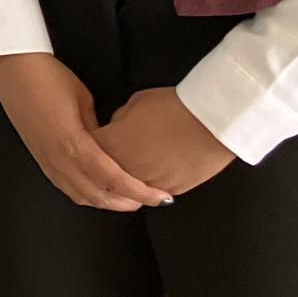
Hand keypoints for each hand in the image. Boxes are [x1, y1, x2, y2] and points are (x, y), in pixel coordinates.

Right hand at [0, 52, 174, 211]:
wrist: (12, 67)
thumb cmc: (45, 76)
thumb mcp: (83, 99)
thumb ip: (97, 129)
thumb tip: (108, 146)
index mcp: (73, 144)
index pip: (114, 180)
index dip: (141, 192)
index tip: (161, 197)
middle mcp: (58, 159)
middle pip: (98, 196)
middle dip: (127, 202)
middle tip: (149, 200)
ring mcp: (45, 160)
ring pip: (80, 195)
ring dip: (106, 201)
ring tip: (127, 198)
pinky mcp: (38, 156)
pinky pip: (64, 186)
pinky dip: (85, 193)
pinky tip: (95, 187)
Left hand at [95, 87, 235, 196]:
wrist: (210, 123)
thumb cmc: (175, 108)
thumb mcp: (135, 103)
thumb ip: (119, 119)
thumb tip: (116, 128)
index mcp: (112, 143)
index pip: (86, 148)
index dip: (87, 143)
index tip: (91, 140)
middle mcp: (125, 168)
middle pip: (102, 174)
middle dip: (101, 167)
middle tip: (107, 159)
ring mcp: (147, 183)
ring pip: (125, 189)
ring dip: (124, 181)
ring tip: (131, 169)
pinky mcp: (168, 191)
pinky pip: (150, 193)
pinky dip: (147, 186)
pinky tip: (152, 174)